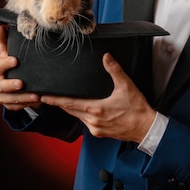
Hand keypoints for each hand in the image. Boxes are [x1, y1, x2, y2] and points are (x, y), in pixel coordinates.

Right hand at [0, 25, 40, 110]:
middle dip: (11, 85)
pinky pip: (17, 107)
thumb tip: (2, 26)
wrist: (11, 83)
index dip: (5, 63)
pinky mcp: (9, 106)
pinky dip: (26, 105)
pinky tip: (37, 102)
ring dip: (23, 98)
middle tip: (21, 83)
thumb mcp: (8, 53)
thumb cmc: (10, 65)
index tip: (15, 60)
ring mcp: (1, 97)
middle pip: (0, 86)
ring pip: (10, 99)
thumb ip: (5, 41)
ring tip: (36, 96)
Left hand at [41, 53, 155, 142]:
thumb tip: (106, 57)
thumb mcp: (126, 86)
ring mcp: (96, 128)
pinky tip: (83, 111)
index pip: (69, 103)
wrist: (146, 128)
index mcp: (95, 109)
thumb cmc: (137, 109)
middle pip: (70, 111)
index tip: (43, 97)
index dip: (55, 100)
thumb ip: (114, 70)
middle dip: (59, 104)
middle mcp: (92, 121)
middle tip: (48, 98)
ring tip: (63, 102)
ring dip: (70, 110)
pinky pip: (86, 123)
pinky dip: (82, 116)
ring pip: (78, 117)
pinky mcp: (100, 133)